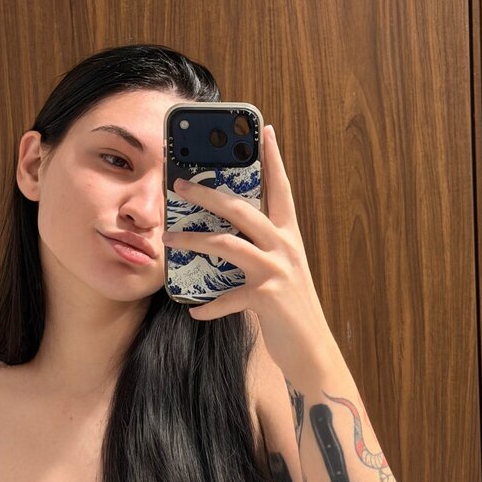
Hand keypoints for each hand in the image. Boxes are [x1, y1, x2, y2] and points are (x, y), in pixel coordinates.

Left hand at [162, 124, 335, 377]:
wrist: (313, 351)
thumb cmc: (291, 310)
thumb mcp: (282, 272)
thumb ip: (263, 250)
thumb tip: (230, 235)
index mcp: (290, 236)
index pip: (282, 189)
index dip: (273, 159)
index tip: (264, 130)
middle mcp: (285, 248)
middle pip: (243, 209)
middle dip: (208, 194)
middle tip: (180, 183)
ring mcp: (277, 271)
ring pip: (228, 245)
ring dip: (194, 241)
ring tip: (168, 240)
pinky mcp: (267, 298)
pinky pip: (228, 298)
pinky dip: (208, 306)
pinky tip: (193, 311)